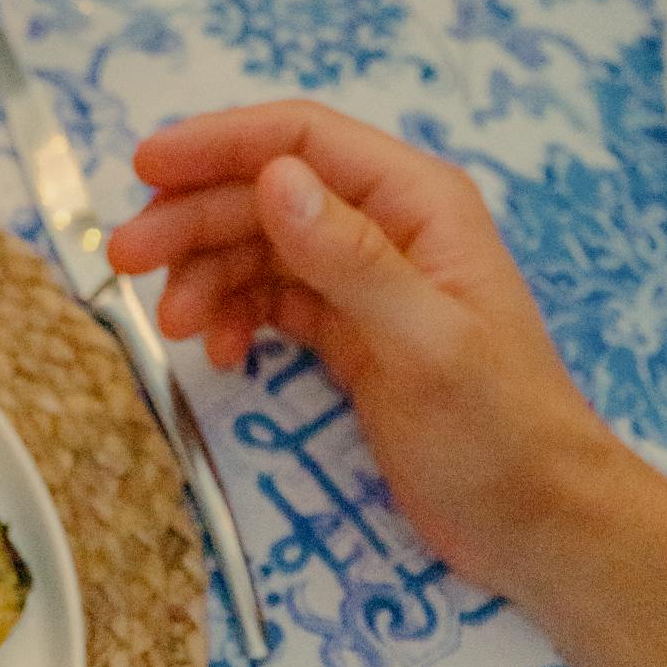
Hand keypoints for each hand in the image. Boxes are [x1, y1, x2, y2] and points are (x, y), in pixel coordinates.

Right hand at [108, 103, 613, 600]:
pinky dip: (236, 315)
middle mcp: (386, 223)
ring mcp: (366, 277)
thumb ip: (350, 260)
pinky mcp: (351, 331)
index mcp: (416, 200)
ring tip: (174, 325)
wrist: (541, 528)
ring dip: (207, 273)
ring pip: (259, 244)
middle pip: (266, 192)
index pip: (300, 138)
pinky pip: (272, 298)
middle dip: (193, 218)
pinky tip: (222, 353)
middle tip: (125, 260)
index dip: (218, 143)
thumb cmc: (501, 432)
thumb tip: (273, 179)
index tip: (145, 170)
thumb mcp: (425, 346)